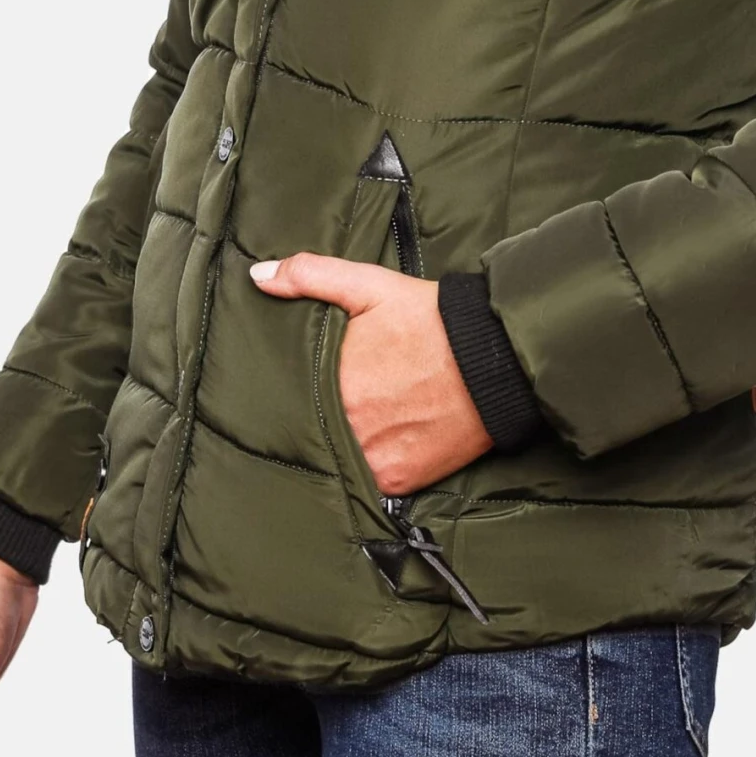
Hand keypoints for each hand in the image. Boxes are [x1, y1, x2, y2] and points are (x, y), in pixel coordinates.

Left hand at [249, 255, 493, 492]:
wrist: (496, 359)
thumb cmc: (430, 320)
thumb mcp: (370, 285)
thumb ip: (311, 276)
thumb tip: (259, 276)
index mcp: (333, 381)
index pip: (288, 395)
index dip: (286, 390)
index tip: (284, 384)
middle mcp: (349, 425)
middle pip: (310, 427)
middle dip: (310, 417)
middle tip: (318, 403)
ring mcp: (373, 458)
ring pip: (335, 455)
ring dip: (336, 443)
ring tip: (346, 424)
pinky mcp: (398, 480)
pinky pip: (366, 480)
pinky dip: (364, 465)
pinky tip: (370, 444)